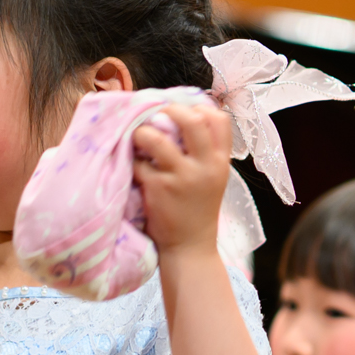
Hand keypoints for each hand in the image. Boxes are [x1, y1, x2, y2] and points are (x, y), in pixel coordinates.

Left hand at [133, 100, 234, 256]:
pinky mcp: (159, 188)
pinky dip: (133, 161)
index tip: (183, 113)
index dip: (199, 108)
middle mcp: (206, 166)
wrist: (190, 247)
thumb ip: (204, 151)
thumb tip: (178, 116)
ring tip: (138, 138)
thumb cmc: (197, 209)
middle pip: (192, 120)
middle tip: (156, 114)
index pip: (219, 119)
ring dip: (142, 133)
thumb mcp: (213, 178)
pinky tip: (135, 167)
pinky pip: (138, 163)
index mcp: (221, 161)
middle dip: (170, 110)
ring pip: (156, 138)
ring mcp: (182, 177)